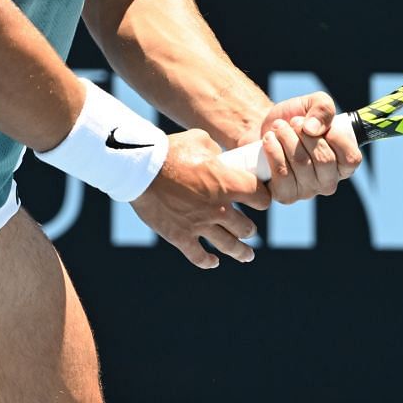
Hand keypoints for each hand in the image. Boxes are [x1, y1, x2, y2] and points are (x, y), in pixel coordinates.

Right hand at [130, 129, 264, 268]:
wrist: (140, 169)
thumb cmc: (169, 151)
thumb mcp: (198, 140)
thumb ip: (214, 151)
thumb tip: (218, 157)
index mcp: (227, 184)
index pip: (260, 198)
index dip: (262, 199)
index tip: (259, 201)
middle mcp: (218, 208)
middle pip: (246, 227)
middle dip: (249, 229)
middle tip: (249, 229)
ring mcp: (200, 225)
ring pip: (229, 246)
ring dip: (241, 252)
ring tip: (247, 255)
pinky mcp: (180, 236)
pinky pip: (198, 256)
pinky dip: (208, 262)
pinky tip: (213, 262)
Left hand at [258, 91, 360, 203]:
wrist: (267, 130)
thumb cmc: (296, 119)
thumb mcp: (313, 103)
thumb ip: (323, 108)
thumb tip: (313, 128)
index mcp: (344, 163)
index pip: (350, 158)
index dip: (334, 137)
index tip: (316, 123)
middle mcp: (329, 181)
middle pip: (323, 159)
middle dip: (304, 134)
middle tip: (294, 122)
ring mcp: (308, 191)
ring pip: (301, 163)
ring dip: (286, 137)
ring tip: (279, 127)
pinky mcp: (286, 195)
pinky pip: (282, 174)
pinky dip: (273, 151)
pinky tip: (269, 140)